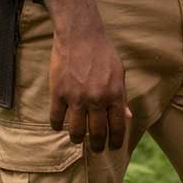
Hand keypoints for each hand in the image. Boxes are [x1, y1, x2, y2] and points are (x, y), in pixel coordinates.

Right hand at [49, 28, 130, 151]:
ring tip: (78, 138)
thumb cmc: (102, 51)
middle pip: (96, 133)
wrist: (80, 34)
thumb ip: (122, 95)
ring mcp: (76, 97)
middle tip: (96, 148)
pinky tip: (60, 123)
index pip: (117, 125)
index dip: (116, 140)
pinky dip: (57, 125)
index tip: (114, 147)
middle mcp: (96, 98)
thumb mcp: (119, 71)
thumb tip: (127, 116)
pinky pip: (56, 119)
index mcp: (114, 92)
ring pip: (75, 131)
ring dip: (77, 138)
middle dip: (97, 145)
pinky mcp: (58, 93)